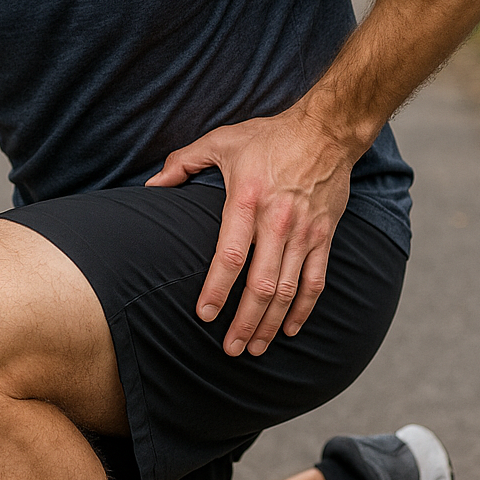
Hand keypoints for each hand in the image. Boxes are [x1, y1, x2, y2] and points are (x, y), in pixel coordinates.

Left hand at [145, 108, 353, 355]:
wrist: (328, 130)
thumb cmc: (270, 136)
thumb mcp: (222, 140)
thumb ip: (182, 162)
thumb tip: (152, 186)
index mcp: (248, 200)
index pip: (230, 255)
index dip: (216, 289)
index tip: (203, 314)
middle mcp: (278, 222)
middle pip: (261, 284)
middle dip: (245, 322)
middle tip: (231, 349)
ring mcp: (304, 232)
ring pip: (287, 290)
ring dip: (271, 324)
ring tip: (255, 348)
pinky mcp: (324, 236)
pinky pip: (315, 281)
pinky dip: (304, 309)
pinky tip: (290, 329)